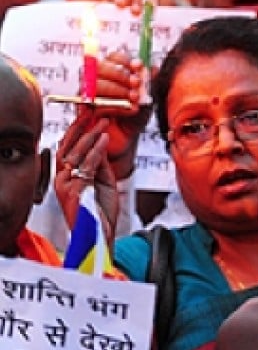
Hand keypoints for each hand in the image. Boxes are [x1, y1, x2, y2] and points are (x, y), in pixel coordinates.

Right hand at [55, 113, 117, 247]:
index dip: (75, 130)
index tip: (87, 115)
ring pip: (75, 155)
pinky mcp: (75, 193)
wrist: (100, 237)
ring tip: (102, 123)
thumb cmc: (101, 212)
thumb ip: (99, 163)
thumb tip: (101, 142)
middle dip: (80, 128)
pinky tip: (104, 139)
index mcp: (65, 177)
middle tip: (92, 113)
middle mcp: (61, 181)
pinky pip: (86, 167)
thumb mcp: (103, 181)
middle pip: (67, 148)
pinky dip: (96, 151)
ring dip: (90, 136)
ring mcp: (66, 187)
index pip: (66, 148)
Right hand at [95, 51, 151, 180]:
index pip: (113, 57)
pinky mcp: (84, 112)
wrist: (126, 140)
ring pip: (98, 84)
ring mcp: (88, 96)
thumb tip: (155, 68)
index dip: (125, 59)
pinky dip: (117, 106)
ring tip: (135, 98)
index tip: (139, 66)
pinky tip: (131, 111)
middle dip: (121, 74)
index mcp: (111, 73)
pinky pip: (97, 104)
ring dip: (119, 90)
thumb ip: (150, 84)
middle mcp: (96, 81)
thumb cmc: (135, 117)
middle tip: (137, 83)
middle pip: (101, 67)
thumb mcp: (147, 99)